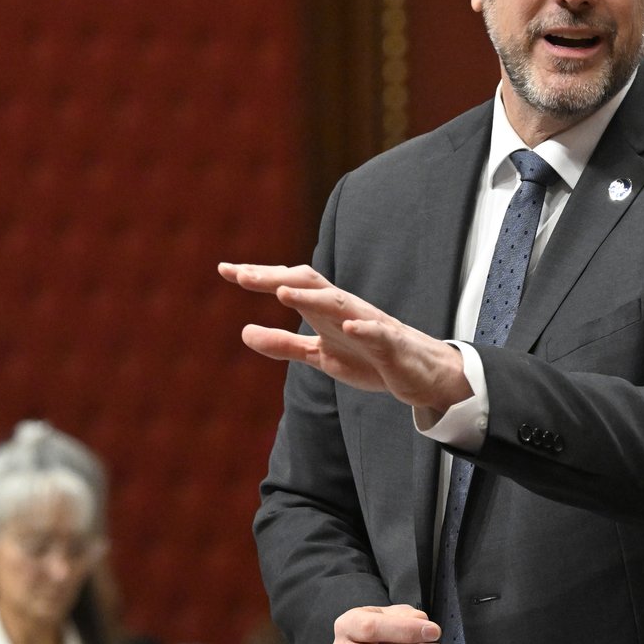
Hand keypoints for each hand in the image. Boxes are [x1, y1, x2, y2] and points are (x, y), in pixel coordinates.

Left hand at [218, 263, 471, 411]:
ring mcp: (368, 323)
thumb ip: (283, 344)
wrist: (417, 374)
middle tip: (242, 275)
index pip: (288, 284)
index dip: (258, 277)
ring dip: (311, 296)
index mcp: (324, 311)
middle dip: (276, 277)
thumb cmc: (368, 358)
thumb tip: (244, 331)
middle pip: (308, 284)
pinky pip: (376, 332)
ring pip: (338, 303)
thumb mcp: (318, 354)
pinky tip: (345, 325)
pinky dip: (362, 327)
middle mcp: (343, 308)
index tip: (225, 269)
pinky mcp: (390, 344)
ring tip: (283, 292)